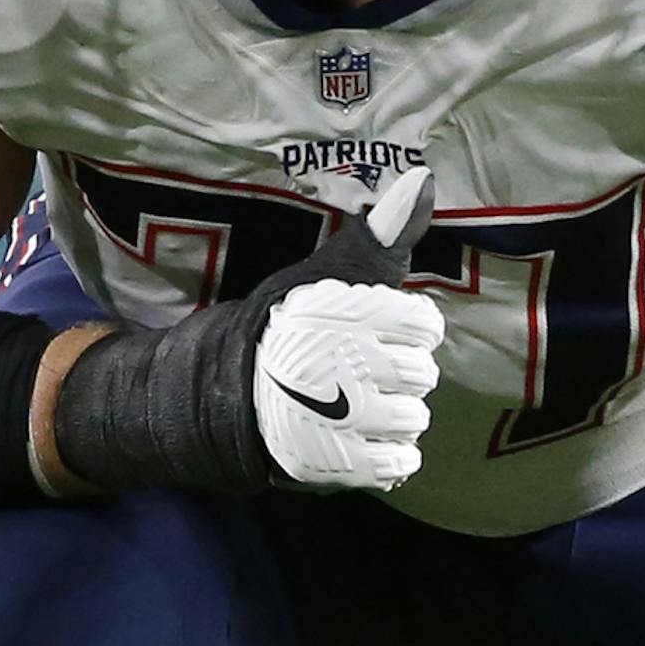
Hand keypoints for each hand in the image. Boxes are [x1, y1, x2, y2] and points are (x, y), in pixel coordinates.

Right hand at [49, 167, 442, 499]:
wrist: (221, 394)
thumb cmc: (283, 329)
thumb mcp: (325, 274)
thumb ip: (381, 233)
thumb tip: (423, 180)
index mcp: (347, 314)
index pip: (423, 325)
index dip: (405, 329)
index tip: (374, 330)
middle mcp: (350, 366)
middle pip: (422, 374)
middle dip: (398, 371)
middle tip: (359, 368)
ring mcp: (346, 421)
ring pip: (414, 419)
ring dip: (395, 414)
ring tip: (358, 403)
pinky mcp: (339, 465)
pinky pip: (400, 462)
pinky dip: (391, 453)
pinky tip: (366, 436)